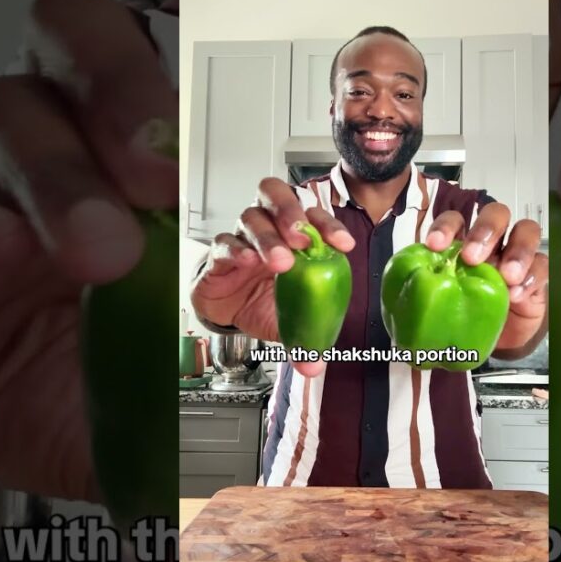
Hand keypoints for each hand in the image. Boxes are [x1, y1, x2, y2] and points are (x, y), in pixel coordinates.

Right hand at [0, 0, 177, 561]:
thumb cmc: (61, 370)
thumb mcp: (144, 393)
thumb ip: (203, 416)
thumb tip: (255, 479)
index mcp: (123, 168)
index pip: (146, 71)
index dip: (176, 85)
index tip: (203, 152)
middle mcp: (53, 151)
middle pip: (71, 49)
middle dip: (121, 94)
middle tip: (155, 169)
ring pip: (4, 118)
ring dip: (57, 178)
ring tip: (94, 251)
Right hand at [190, 177, 354, 376]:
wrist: (226, 312)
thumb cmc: (262, 301)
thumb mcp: (288, 322)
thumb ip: (303, 339)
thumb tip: (314, 364)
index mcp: (293, 238)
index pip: (313, 217)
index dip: (328, 226)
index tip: (342, 244)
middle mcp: (268, 229)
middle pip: (276, 196)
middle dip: (292, 213)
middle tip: (301, 238)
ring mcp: (242, 238)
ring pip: (251, 218)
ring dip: (268, 238)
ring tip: (280, 261)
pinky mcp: (217, 255)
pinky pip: (224, 243)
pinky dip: (237, 249)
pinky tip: (248, 261)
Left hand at [422, 203, 547, 353]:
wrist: (496, 340)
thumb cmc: (466, 312)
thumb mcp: (445, 303)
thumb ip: (429, 292)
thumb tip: (401, 298)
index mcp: (464, 242)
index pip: (456, 219)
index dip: (446, 226)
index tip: (434, 245)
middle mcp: (493, 242)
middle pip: (495, 213)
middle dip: (484, 230)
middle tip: (472, 257)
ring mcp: (518, 256)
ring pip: (526, 230)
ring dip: (516, 250)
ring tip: (506, 276)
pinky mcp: (538, 275)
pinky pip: (542, 265)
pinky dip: (532, 277)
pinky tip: (517, 295)